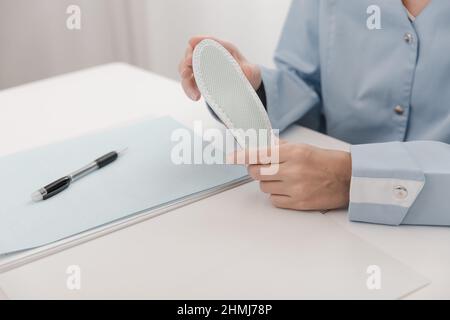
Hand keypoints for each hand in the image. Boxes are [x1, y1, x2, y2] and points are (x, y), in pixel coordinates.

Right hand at [178, 35, 261, 100]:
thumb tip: (244, 73)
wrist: (246, 85)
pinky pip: (189, 83)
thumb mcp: (250, 71)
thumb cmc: (247, 73)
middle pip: (191, 54)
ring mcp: (201, 68)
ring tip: (195, 94)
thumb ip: (247, 71)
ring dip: (187, 81)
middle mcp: (208, 56)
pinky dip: (189, 89)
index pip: (206, 41)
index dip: (198, 42)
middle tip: (187, 73)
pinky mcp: (198, 80)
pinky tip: (196, 97)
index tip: (192, 44)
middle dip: (186, 63)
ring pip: (186, 70)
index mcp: (221, 48)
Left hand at [229, 143, 351, 210]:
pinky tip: (288, 190)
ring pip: (263, 187)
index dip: (241, 156)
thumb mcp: (303, 147)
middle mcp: (292, 170)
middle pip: (256, 172)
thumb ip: (279, 147)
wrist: (348, 180)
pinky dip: (276, 195)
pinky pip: (273, 200)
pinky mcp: (298, 203)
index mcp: (293, 153)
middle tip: (266, 168)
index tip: (229, 158)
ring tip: (284, 179)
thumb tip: (259, 146)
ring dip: (268, 182)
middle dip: (256, 169)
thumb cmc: (326, 161)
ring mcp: (295, 188)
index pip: (259, 154)